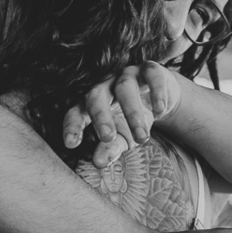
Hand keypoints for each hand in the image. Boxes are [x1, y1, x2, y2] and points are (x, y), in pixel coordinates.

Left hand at [63, 63, 183, 168]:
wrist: (161, 102)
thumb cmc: (133, 121)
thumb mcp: (123, 138)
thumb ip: (110, 149)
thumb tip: (99, 163)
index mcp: (92, 103)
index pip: (76, 112)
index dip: (72, 126)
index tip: (71, 144)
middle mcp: (106, 86)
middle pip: (96, 95)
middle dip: (100, 116)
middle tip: (107, 137)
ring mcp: (127, 75)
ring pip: (125, 87)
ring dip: (133, 113)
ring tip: (142, 137)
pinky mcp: (149, 69)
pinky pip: (151, 75)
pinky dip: (156, 92)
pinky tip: (160, 111)